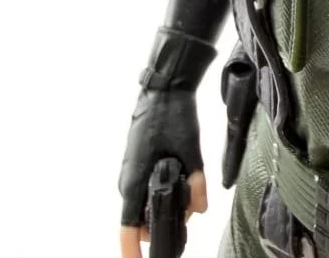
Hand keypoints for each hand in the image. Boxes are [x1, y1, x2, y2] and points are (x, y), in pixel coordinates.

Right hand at [119, 89, 204, 254]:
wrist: (164, 87)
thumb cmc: (173, 116)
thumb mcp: (191, 150)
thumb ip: (196, 182)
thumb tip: (201, 210)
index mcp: (135, 180)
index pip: (127, 228)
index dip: (132, 250)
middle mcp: (128, 180)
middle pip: (139, 218)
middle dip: (162, 224)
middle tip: (189, 213)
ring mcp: (131, 170)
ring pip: (144, 202)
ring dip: (165, 204)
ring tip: (192, 192)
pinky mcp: (138, 161)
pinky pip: (146, 187)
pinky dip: (163, 190)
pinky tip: (185, 180)